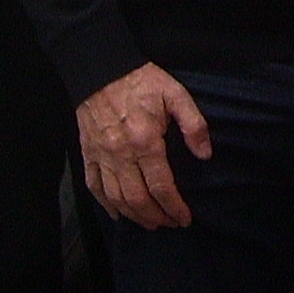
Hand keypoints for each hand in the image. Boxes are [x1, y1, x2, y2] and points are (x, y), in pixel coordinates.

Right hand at [78, 64, 210, 228]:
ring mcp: (102, 157)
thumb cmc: (140, 81)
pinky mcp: (88, 154)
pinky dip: (106, 204)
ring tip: (150, 223)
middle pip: (138, 199)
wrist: (100, 68)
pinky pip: (94, 186)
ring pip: (116, 198)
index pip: (161, 186)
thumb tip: (204, 154)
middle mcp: (121, 155)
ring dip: (134, 216)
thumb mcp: (175, 94)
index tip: (185, 218)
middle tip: (170, 223)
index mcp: (145, 142)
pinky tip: (118, 214)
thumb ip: (193, 124)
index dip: (174, 207)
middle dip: (157, 217)